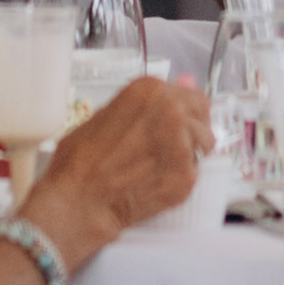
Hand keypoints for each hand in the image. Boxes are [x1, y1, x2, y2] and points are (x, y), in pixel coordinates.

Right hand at [24, 70, 206, 249]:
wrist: (80, 200)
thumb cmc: (82, 160)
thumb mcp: (106, 116)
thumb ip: (144, 104)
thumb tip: (180, 84)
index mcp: (150, 91)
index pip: (189, 93)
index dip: (183, 109)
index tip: (178, 120)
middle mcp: (171, 112)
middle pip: (202, 113)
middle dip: (192, 126)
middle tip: (173, 144)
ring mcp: (182, 144)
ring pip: (203, 143)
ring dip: (189, 152)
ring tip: (161, 165)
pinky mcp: (186, 175)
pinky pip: (195, 171)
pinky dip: (180, 178)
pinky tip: (157, 181)